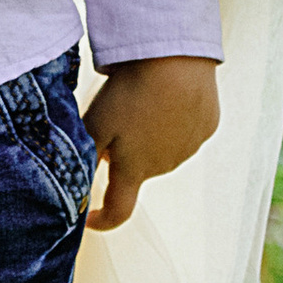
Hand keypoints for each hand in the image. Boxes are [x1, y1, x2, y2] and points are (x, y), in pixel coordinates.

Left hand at [82, 55, 218, 229]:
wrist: (176, 62)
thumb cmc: (130, 93)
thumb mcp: (95, 123)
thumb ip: (84, 155)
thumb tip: (76, 181)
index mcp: (134, 170)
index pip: (118, 211)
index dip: (102, 220)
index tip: (89, 217)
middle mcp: (163, 166)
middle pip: (138, 169)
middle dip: (124, 154)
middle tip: (115, 118)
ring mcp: (189, 147)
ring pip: (162, 148)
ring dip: (149, 135)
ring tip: (143, 98)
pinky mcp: (206, 126)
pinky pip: (186, 128)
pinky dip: (174, 117)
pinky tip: (168, 92)